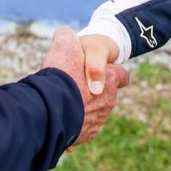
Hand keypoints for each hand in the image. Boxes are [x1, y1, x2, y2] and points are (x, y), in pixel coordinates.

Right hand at [42, 28, 129, 145]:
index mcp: (109, 79)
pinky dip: (72, 124)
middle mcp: (107, 101)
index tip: (101, 71)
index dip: (113, 71)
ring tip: (63, 102)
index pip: (122, 75)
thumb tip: (65, 34)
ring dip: (81, 107)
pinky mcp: (85, 136)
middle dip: (91, 91)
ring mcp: (98, 121)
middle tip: (72, 85)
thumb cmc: (61, 74)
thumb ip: (68, 37)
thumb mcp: (65, 43)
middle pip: (105, 95)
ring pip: (93, 112)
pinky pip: (81, 129)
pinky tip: (58, 117)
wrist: (48, 109)